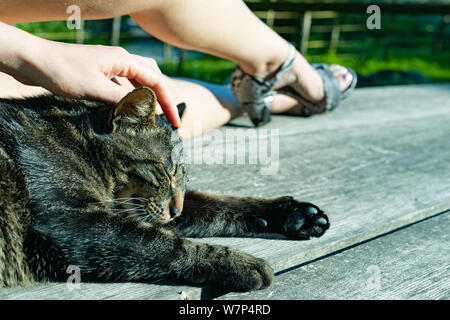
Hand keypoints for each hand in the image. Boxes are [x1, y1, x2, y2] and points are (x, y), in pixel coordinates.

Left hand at [0, 27, 179, 125]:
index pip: (156, 81)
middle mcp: (119, 60)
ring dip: (147, 98)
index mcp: (123, 60)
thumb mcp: (95, 89)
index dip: (168, 102)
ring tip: (152, 118)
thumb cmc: (61, 72)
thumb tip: (146, 111)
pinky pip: (122, 86)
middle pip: (151, 78)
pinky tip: (127, 111)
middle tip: (169, 120)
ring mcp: (108, 66)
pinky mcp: (98, 73)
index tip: (175, 122)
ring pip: (137, 82)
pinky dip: (130, 98)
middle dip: (162, 98)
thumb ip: (122, 100)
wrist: (32, 61)